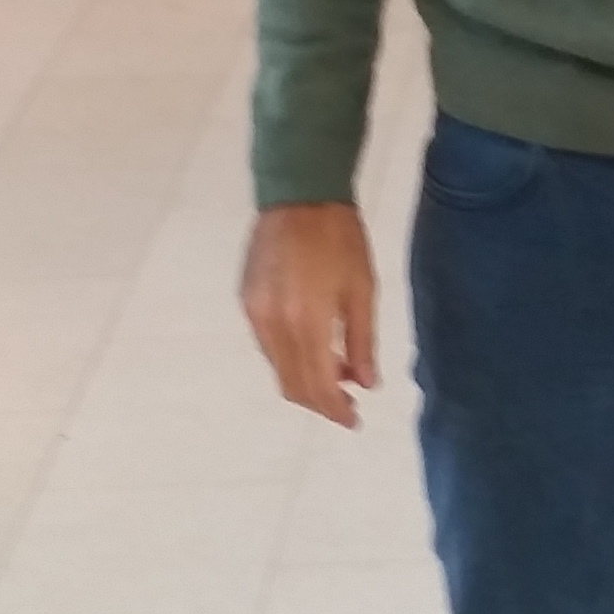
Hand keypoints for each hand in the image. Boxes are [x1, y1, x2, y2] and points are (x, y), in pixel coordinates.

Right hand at [241, 202, 378, 427]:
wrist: (299, 193)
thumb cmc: (340, 238)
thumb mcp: (362, 289)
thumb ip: (362, 341)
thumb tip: (366, 384)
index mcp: (306, 321)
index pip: (318, 386)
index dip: (336, 410)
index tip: (354, 420)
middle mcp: (273, 324)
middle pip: (293, 385)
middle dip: (320, 401)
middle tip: (349, 401)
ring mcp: (255, 313)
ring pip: (278, 368)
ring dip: (306, 380)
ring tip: (338, 371)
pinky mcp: (247, 301)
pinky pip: (268, 346)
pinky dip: (290, 357)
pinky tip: (314, 346)